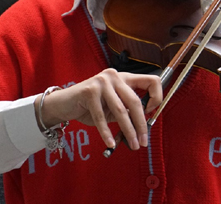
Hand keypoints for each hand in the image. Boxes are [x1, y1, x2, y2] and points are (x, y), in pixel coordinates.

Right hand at [35, 69, 161, 150]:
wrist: (64, 103)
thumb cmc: (90, 107)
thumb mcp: (113, 108)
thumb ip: (127, 112)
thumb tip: (143, 128)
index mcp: (124, 77)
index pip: (151, 81)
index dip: (156, 97)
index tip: (151, 113)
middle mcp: (114, 76)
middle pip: (135, 101)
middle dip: (141, 124)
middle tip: (143, 141)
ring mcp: (101, 82)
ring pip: (120, 111)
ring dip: (128, 131)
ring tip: (133, 144)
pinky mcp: (88, 91)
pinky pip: (101, 117)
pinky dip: (107, 133)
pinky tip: (110, 143)